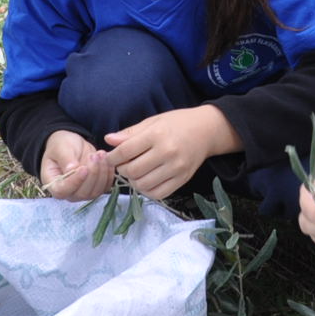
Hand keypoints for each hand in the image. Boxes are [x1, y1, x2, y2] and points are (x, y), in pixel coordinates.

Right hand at [39, 130, 113, 201]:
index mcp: (54, 184)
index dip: (74, 182)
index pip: (63, 191)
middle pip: (82, 193)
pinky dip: (109, 174)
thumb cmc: (61, 146)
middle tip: (95, 156)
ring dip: (102, 173)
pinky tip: (107, 160)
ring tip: (101, 154)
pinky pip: (105, 186)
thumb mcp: (60, 148)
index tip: (83, 168)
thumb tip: (72, 169)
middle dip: (92, 174)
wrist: (73, 145)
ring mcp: (83, 192)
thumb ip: (65, 158)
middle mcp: (68, 192)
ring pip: (96, 191)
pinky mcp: (96, 187)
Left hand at [105, 106, 238, 200]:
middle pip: (132, 170)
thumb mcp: (152, 122)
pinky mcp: (183, 179)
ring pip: (143, 184)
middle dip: (122, 169)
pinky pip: (158, 193)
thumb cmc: (176, 123)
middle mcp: (167, 152)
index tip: (109, 157)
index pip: (125, 151)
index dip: (112, 157)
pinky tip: (145, 181)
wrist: (206, 130)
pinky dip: (147, 191)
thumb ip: (130, 133)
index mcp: (157, 134)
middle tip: (123, 164)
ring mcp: (176, 168)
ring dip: (133, 181)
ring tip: (134, 173)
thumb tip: (108, 140)